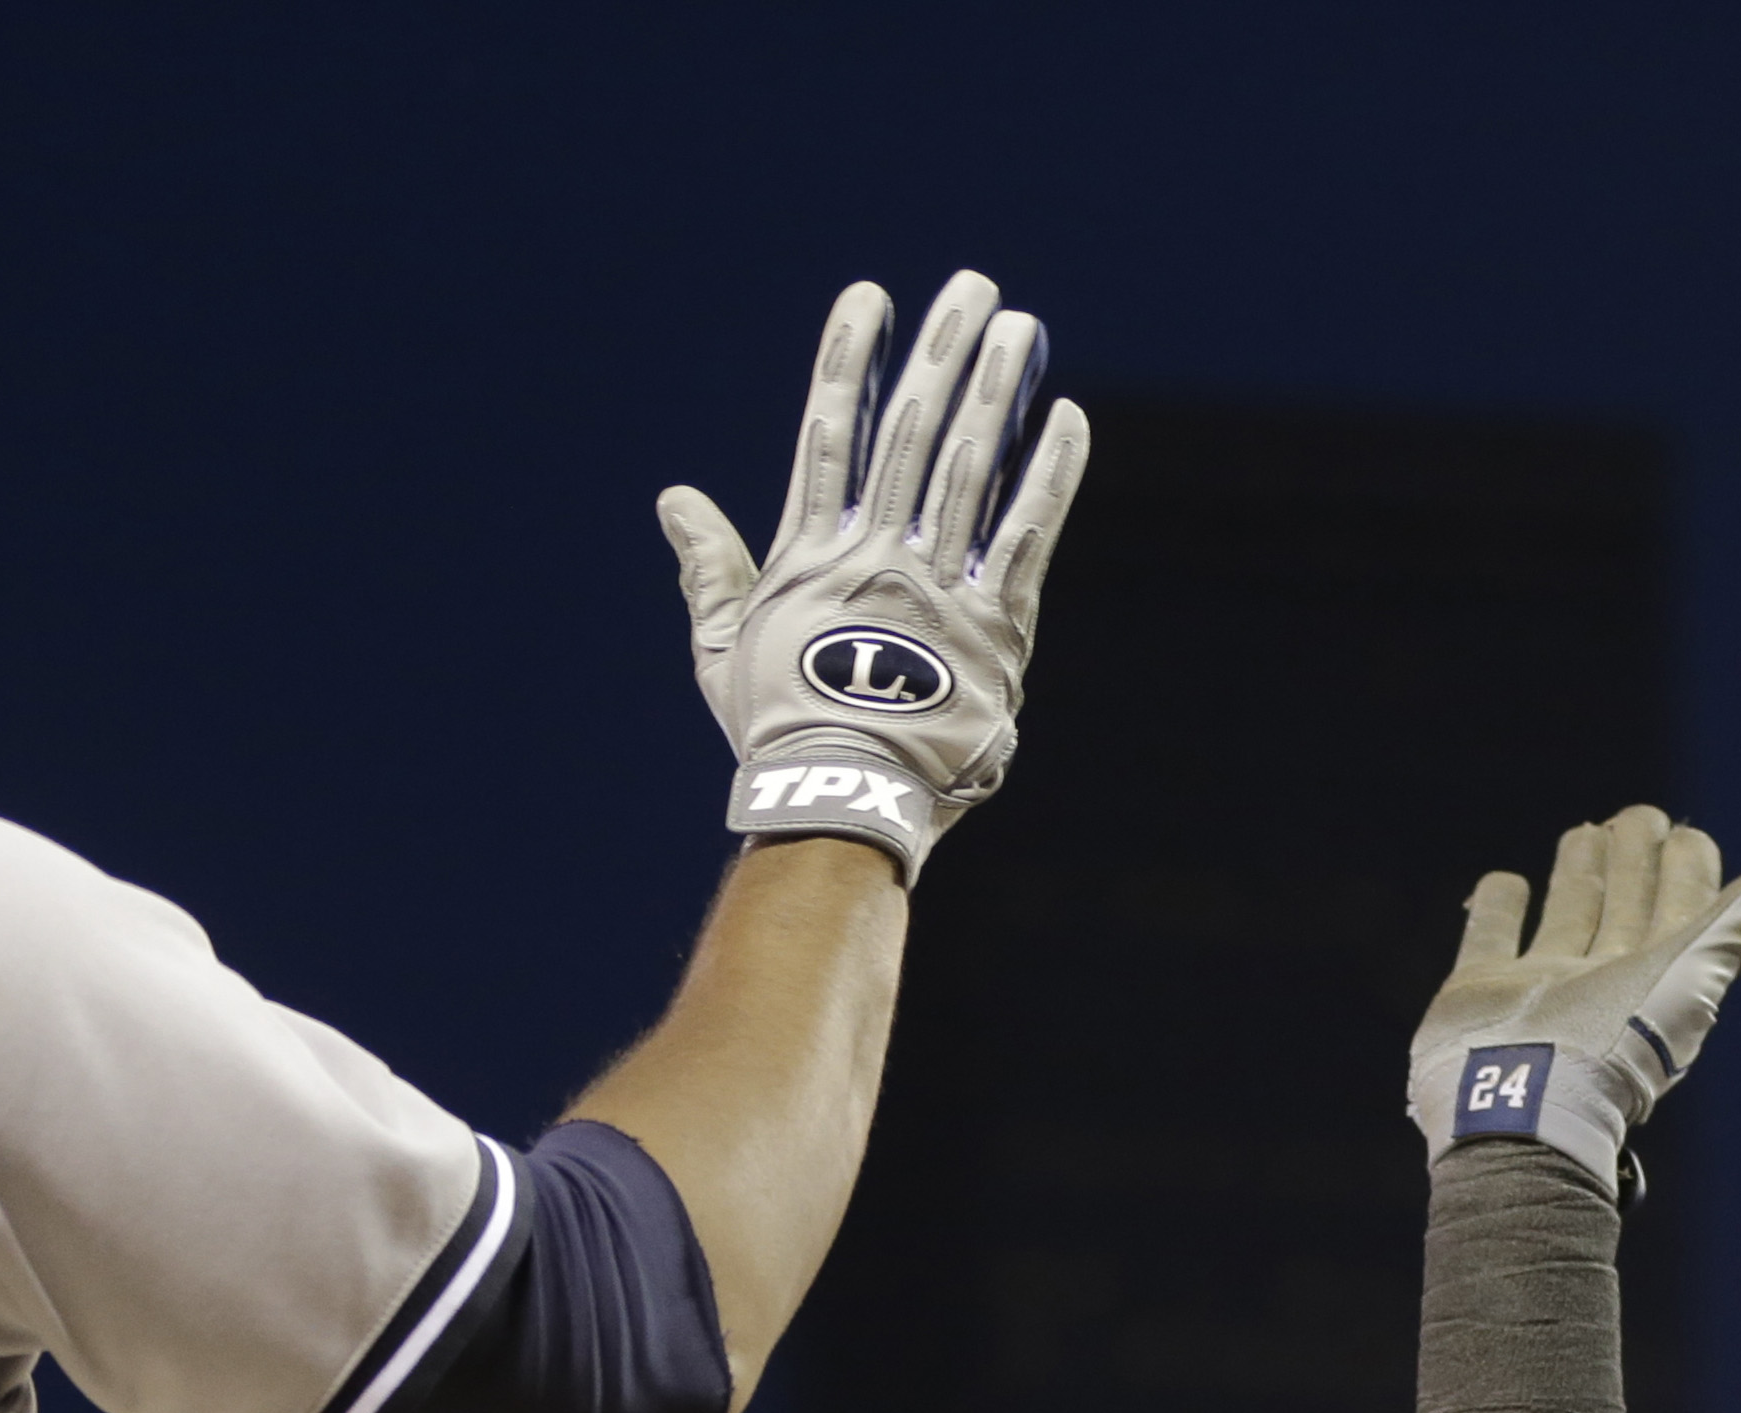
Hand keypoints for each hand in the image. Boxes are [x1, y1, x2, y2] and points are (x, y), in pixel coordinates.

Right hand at [657, 271, 1088, 881]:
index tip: (870, 297)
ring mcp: (937, 588)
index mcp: (810, 555)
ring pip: (969, 467)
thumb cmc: (778, 733)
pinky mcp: (995, 628)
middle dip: (939, 351)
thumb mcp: (723, 648)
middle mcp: (875, 556)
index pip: (829, 433)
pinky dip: (1047, 475)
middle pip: (909, 431)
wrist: (844, 799)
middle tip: (972, 285)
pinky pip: (1025, 536)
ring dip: (996, 390)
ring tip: (1020, 325)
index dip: (848, 358)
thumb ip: (708, 567)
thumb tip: (675, 499)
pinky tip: (1064, 416)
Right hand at [1405, 806, 1740, 1184]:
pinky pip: (1491, 939)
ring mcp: (1539, 987)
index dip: (1688, 871)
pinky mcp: (1479, 992)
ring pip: (1567, 917)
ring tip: (1585, 833)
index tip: (1685, 834)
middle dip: (1635, 862)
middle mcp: (1599, 983)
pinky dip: (1499, 908)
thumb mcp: (1692, 973)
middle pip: (1624, 909)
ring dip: (1580, 875)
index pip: (1680, 912)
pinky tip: (1506, 883)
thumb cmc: (1619, 1043)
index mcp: (1654, 980)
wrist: (1526, 1106)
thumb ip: (1739, 919)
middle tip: (1637, 817)